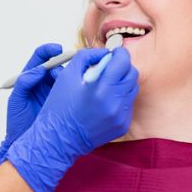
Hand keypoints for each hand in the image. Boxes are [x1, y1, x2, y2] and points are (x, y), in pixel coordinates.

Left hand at [0, 43, 64, 165]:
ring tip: (71, 81)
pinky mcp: (65, 101)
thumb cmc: (17, 122)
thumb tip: (38, 70)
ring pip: (66, 75)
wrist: (28, 144)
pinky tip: (80, 87)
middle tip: (67, 68)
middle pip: (56, 64)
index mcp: (30, 78)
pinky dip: (76, 85)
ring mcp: (55, 91)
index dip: (48, 51)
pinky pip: (71, 89)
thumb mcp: (16, 101)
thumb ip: (24, 84)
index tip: (57, 49)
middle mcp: (44, 82)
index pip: (40, 58)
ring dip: (69, 74)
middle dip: (63, 62)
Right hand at [7, 47, 137, 191]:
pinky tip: (104, 102)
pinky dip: (119, 98)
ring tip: (105, 85)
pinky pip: (128, 105)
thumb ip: (87, 57)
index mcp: (101, 88)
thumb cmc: (60, 106)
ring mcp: (120, 116)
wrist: (59, 139)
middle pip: (132, 74)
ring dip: (121, 82)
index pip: (123, 61)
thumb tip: (104, 53)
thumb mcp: (67, 75)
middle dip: (122, 66)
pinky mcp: (122, 126)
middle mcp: (115, 102)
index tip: (114, 52)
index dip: (120, 53)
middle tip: (110, 67)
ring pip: (132, 89)